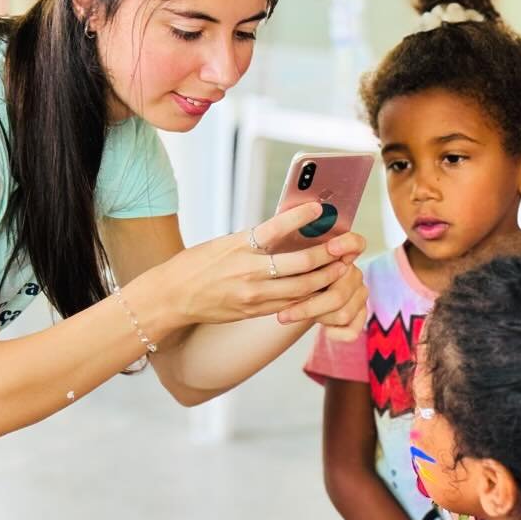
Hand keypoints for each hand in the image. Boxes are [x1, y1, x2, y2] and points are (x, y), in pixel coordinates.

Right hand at [149, 203, 366, 328]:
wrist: (172, 296)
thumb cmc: (197, 264)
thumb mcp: (224, 242)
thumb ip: (256, 239)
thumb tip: (289, 229)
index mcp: (239, 247)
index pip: (275, 228)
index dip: (301, 218)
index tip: (320, 207)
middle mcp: (248, 272)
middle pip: (299, 265)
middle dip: (328, 256)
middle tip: (347, 246)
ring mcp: (253, 296)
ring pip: (302, 289)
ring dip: (326, 278)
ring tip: (342, 268)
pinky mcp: (254, 312)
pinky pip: (290, 305)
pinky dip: (309, 295)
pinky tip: (322, 288)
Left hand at [276, 250, 366, 331]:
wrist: (304, 294)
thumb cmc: (290, 271)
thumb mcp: (286, 257)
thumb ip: (287, 250)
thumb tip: (274, 238)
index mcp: (340, 253)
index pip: (355, 243)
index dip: (347, 245)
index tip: (331, 247)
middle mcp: (352, 272)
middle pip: (339, 291)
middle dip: (309, 306)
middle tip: (281, 315)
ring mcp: (359, 294)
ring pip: (342, 312)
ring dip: (313, 318)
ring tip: (288, 318)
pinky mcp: (360, 314)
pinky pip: (351, 330)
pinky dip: (336, 333)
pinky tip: (324, 330)